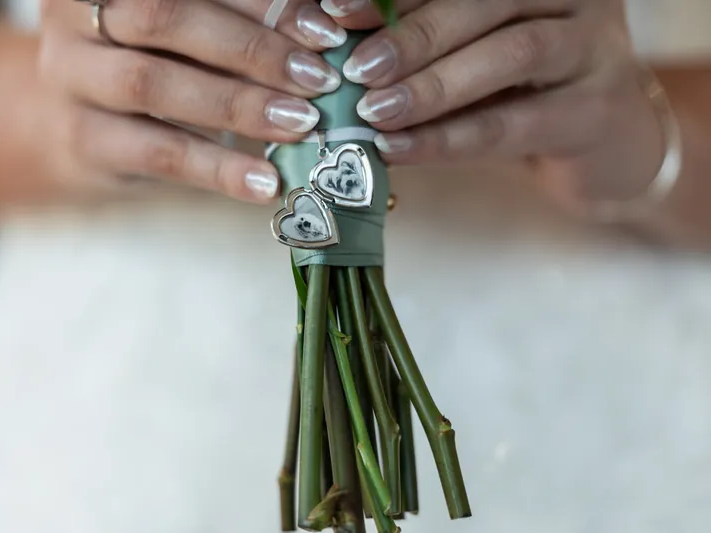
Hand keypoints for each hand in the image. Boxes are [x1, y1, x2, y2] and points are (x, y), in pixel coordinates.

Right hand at [38, 0, 346, 203]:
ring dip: (237, 105)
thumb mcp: (191, 30)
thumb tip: (324, 35)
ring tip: (301, 125)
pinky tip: (265, 183)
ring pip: (153, 83)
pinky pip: (154, 152)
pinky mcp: (82, 138)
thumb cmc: (157, 62)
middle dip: (253, 49)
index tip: (326, 30)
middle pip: (167, 18)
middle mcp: (77, 12)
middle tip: (320, 79)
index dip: (263, 3)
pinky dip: (216, 169)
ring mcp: (69, 74)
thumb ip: (238, 23)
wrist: (80, 123)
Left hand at [324, 0, 666, 214]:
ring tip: (372, 112)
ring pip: (509, 54)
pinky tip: (398, 149)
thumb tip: (342, 49)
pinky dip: (449, 138)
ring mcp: (594, 46)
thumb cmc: (522, 88)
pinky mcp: (596, 110)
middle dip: (411, 35)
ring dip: (432, 85)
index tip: (333, 10)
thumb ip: (425, 43)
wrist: (605, 139)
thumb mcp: (473, 52)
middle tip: (354, 67)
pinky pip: (514, 123)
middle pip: (485, 2)